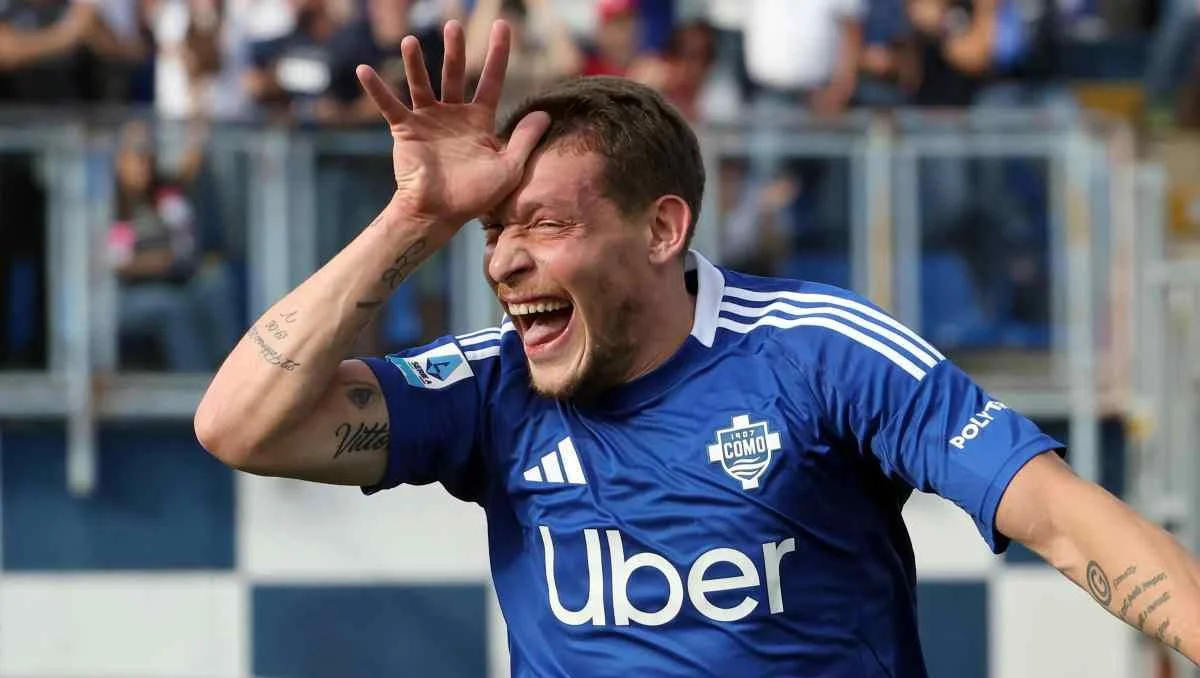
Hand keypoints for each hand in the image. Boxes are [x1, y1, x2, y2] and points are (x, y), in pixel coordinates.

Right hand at [356, 20, 549, 226]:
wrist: (439, 214)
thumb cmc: (475, 196)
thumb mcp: (508, 169)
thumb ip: (524, 140)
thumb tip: (544, 113)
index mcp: (479, 120)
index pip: (491, 80)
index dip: (497, 53)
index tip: (502, 25)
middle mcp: (453, 114)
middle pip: (454, 73)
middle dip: (454, 50)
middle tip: (453, 25)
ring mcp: (428, 120)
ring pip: (422, 83)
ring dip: (416, 63)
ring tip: (411, 41)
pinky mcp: (405, 130)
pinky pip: (389, 105)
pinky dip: (377, 89)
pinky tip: (364, 70)